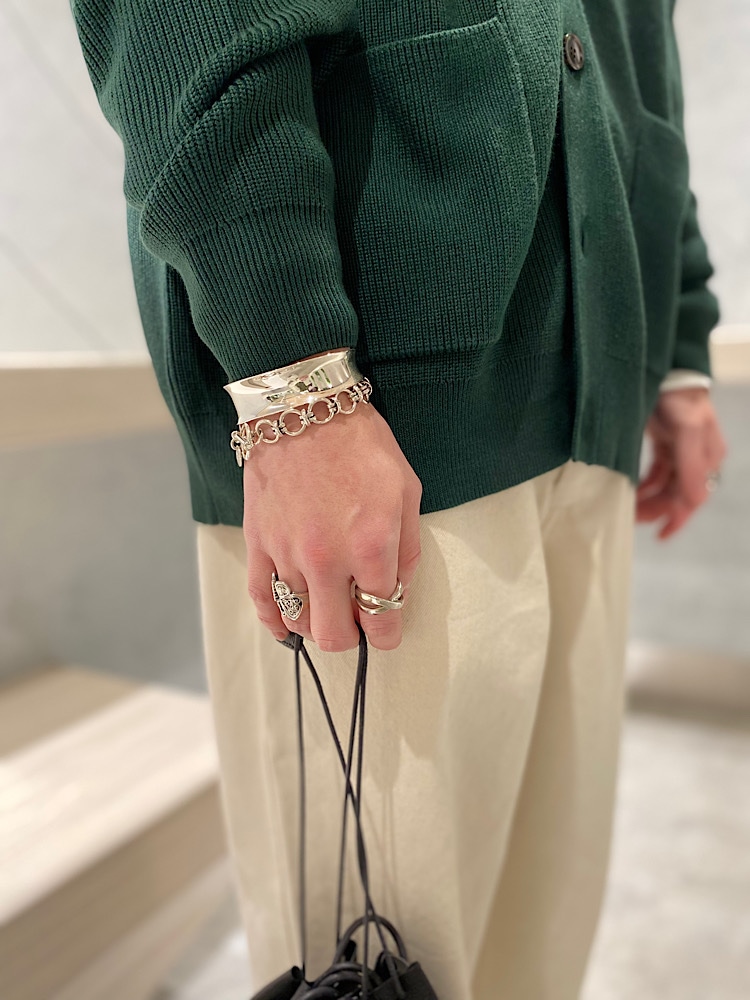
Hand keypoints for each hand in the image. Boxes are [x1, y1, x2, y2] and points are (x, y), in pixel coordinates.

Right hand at [242, 400, 422, 650]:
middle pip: (334, 634)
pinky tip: (287, 624)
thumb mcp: (407, 489)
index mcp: (371, 548)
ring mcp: (287, 554)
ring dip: (316, 623)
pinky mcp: (258, 543)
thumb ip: (406, 548)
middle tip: (356, 620)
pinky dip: (274, 619)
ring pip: (298, 620)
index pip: (380, 618)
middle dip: (351, 636)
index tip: (386, 632)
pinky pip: (260, 599)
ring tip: (326, 609)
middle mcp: (327, 560)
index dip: (387, 634)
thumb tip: (397, 590)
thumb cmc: (361, 444)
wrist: (302, 407)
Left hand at [636, 387, 727, 539]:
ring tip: (628, 507)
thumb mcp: (687, 430)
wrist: (666, 367)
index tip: (660, 535)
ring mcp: (680, 448)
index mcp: (707, 456)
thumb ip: (690, 466)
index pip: (692, 497)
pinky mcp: (665, 441)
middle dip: (656, 508)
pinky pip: (657, 471)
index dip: (676, 518)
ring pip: (666, 484)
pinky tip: (633, 490)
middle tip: (631, 518)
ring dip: (650, 497)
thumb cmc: (679, 397)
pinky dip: (646, 482)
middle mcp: (697, 456)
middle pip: (677, 493)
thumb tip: (696, 502)